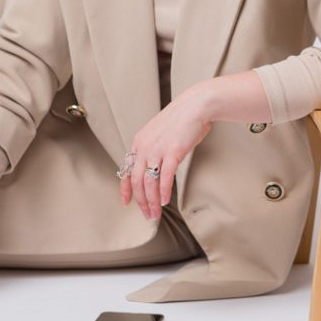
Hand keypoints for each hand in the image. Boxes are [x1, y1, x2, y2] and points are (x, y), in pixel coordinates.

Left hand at [122, 93, 211, 220]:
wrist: (194, 106)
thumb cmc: (180, 120)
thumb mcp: (158, 135)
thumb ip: (153, 150)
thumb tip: (153, 169)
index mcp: (139, 143)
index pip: (126, 171)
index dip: (125, 189)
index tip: (126, 202)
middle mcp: (144, 147)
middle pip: (136, 181)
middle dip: (141, 202)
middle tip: (147, 215)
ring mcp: (157, 150)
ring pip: (149, 182)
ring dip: (152, 201)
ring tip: (156, 213)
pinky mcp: (173, 152)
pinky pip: (165, 177)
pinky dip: (164, 191)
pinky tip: (165, 201)